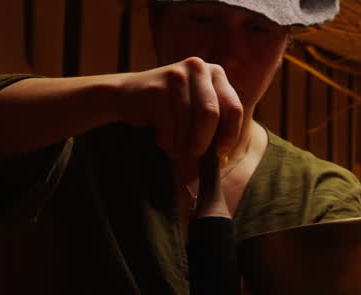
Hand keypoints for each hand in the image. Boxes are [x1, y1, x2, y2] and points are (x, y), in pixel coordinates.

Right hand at [115, 57, 244, 162]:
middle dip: (202, 142)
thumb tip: (224, 160)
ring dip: (181, 145)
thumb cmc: (169, 109)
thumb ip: (215, 128)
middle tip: (193, 155)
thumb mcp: (196, 111)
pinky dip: (167, 141)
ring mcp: (176, 75)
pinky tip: (160, 137)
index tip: (220, 154)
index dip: (229, 136)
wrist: (126, 95)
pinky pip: (169, 127)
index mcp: (215, 73)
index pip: (234, 109)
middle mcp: (198, 68)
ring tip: (173, 146)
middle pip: (211, 115)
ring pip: (188, 124)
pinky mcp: (156, 89)